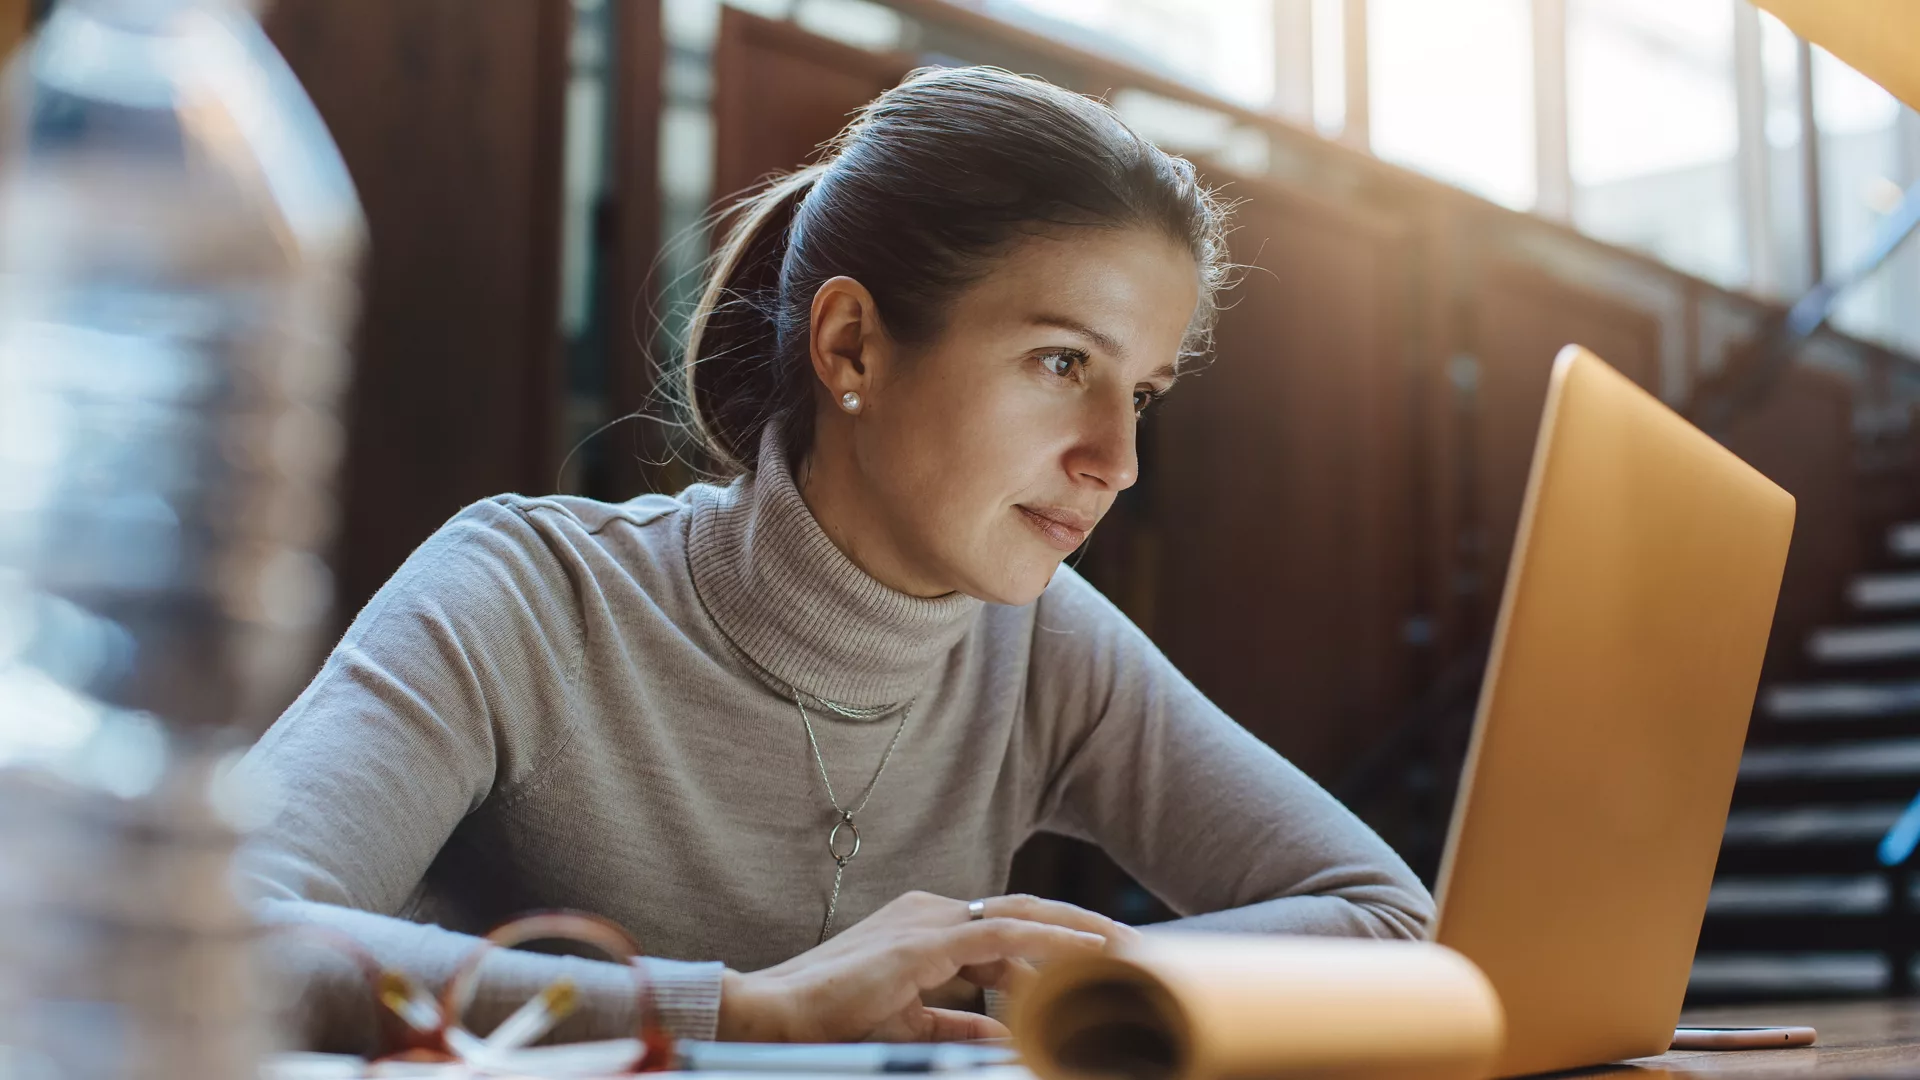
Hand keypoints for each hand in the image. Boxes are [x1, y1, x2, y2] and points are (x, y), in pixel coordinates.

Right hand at [714, 891, 1141, 1041]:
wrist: (776, 1014)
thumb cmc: (831, 1021)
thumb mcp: (910, 1024)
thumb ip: (958, 1023)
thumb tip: (1007, 1035)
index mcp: (925, 927)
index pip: (1004, 930)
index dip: (1053, 946)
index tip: (1099, 965)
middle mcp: (930, 912)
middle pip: (1022, 913)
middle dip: (1080, 928)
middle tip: (1132, 948)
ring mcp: (927, 920)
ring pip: (1022, 915)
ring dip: (1077, 931)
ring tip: (1125, 949)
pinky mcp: (925, 939)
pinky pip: (1004, 933)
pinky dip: (1051, 940)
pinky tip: (1089, 952)